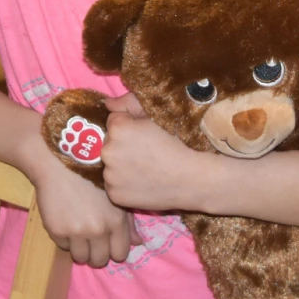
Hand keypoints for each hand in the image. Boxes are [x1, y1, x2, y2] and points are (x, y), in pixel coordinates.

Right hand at [32, 160, 142, 267]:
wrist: (60, 163)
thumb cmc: (91, 175)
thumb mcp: (115, 195)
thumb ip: (128, 221)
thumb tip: (138, 243)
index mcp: (116, 221)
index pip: (120, 254)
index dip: (114, 251)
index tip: (107, 244)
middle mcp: (98, 229)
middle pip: (100, 260)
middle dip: (96, 254)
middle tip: (90, 242)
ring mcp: (77, 232)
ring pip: (80, 258)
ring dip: (80, 249)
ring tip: (77, 234)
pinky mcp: (57, 231)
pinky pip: (62, 247)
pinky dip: (64, 239)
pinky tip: (65, 222)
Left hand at [100, 95, 207, 211]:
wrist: (191, 179)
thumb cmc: (177, 144)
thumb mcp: (155, 115)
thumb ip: (128, 103)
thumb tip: (107, 103)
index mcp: (118, 128)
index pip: (113, 122)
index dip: (129, 127)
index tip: (144, 136)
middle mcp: (108, 151)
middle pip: (109, 144)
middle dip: (122, 146)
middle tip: (145, 153)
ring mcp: (110, 175)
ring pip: (110, 165)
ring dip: (121, 166)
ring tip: (145, 169)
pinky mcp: (115, 195)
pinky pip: (114, 185)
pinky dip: (124, 184)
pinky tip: (142, 183)